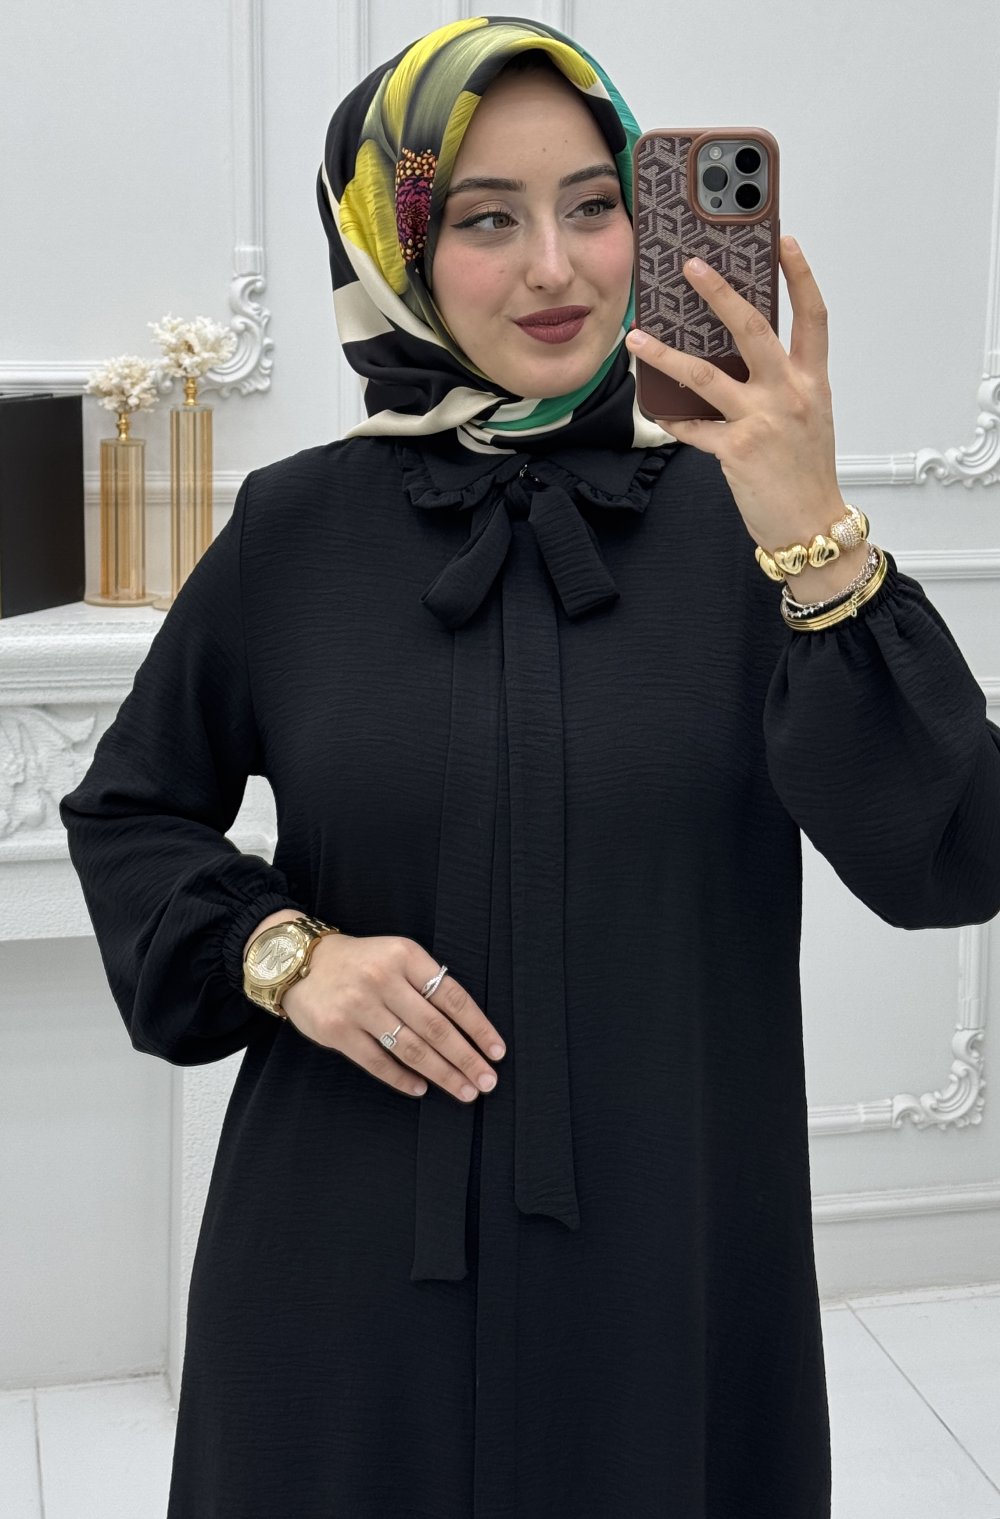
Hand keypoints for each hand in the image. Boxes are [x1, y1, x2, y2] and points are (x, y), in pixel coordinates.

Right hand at [281, 932, 505, 1102]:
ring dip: (442, 1074)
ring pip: (411, 1048)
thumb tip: (466, 1028)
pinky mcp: (337, 1031)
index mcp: (405, 956)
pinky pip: (378, 1061)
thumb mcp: (395, 956)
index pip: (452, 996)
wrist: (300, 962)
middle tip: (487, 1081)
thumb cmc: (359, 963)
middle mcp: (383, 979)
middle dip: (466, 1058)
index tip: (497, 1052)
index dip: (478, 1027)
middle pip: (436, 1027)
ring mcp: (358, 1006)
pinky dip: (402, 1078)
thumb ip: (425, 983)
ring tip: (464, 1091)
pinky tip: (422, 1089)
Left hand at [625, 236, 856, 585]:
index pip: (812, 316)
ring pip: (705, 374)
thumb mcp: (807, 417)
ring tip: (637, 337)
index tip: (784, 242)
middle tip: (692, 265)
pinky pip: (692, 427)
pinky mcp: (735, 450)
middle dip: (720, 292)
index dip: (800, 276)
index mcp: (811, 381)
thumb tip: (740, 357)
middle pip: (753, 328)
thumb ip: (781, 384)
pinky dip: (670, 416)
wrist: (811, 526)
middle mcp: (788, 394)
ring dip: (665, 353)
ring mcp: (761, 421)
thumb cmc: (807, 473)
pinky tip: (653, 405)